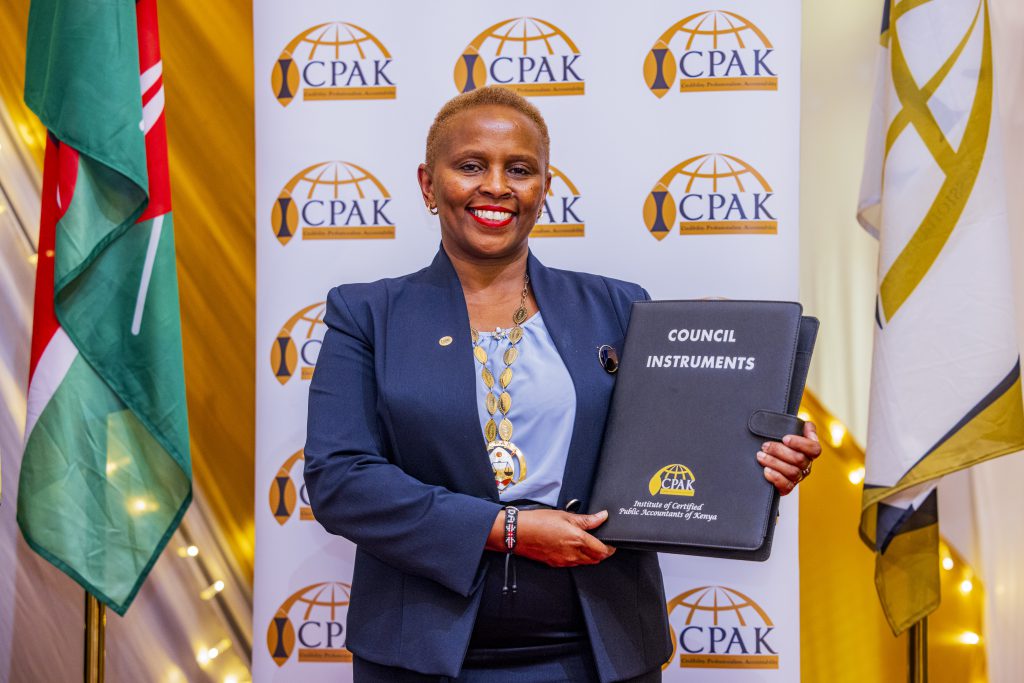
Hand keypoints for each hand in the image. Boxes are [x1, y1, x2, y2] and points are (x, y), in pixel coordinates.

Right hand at [488, 509, 615, 566]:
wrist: (519, 533)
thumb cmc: (538, 522)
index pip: (602, 550)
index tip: (611, 543)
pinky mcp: (556, 564)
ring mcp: (565, 561)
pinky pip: (573, 564)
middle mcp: (573, 553)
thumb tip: (602, 517)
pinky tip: (573, 549)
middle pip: (596, 560)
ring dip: (591, 557)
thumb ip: (586, 519)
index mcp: (577, 539)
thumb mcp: (565, 515)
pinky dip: (579, 559)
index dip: (610, 548)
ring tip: (588, 545)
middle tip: (602, 544)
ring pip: (586, 563)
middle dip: (602, 553)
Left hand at [756, 420, 821, 494]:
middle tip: (765, 446)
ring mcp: (798, 477)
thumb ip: (799, 426)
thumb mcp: (788, 432)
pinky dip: (775, 478)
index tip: (785, 438)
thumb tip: (806, 425)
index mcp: (810, 452)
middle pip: (799, 459)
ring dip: (774, 462)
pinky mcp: (788, 487)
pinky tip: (766, 471)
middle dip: (779, 451)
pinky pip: (786, 486)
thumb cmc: (780, 444)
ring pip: (792, 472)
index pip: (814, 448)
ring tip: (761, 456)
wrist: (768, 457)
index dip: (800, 443)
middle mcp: (806, 465)